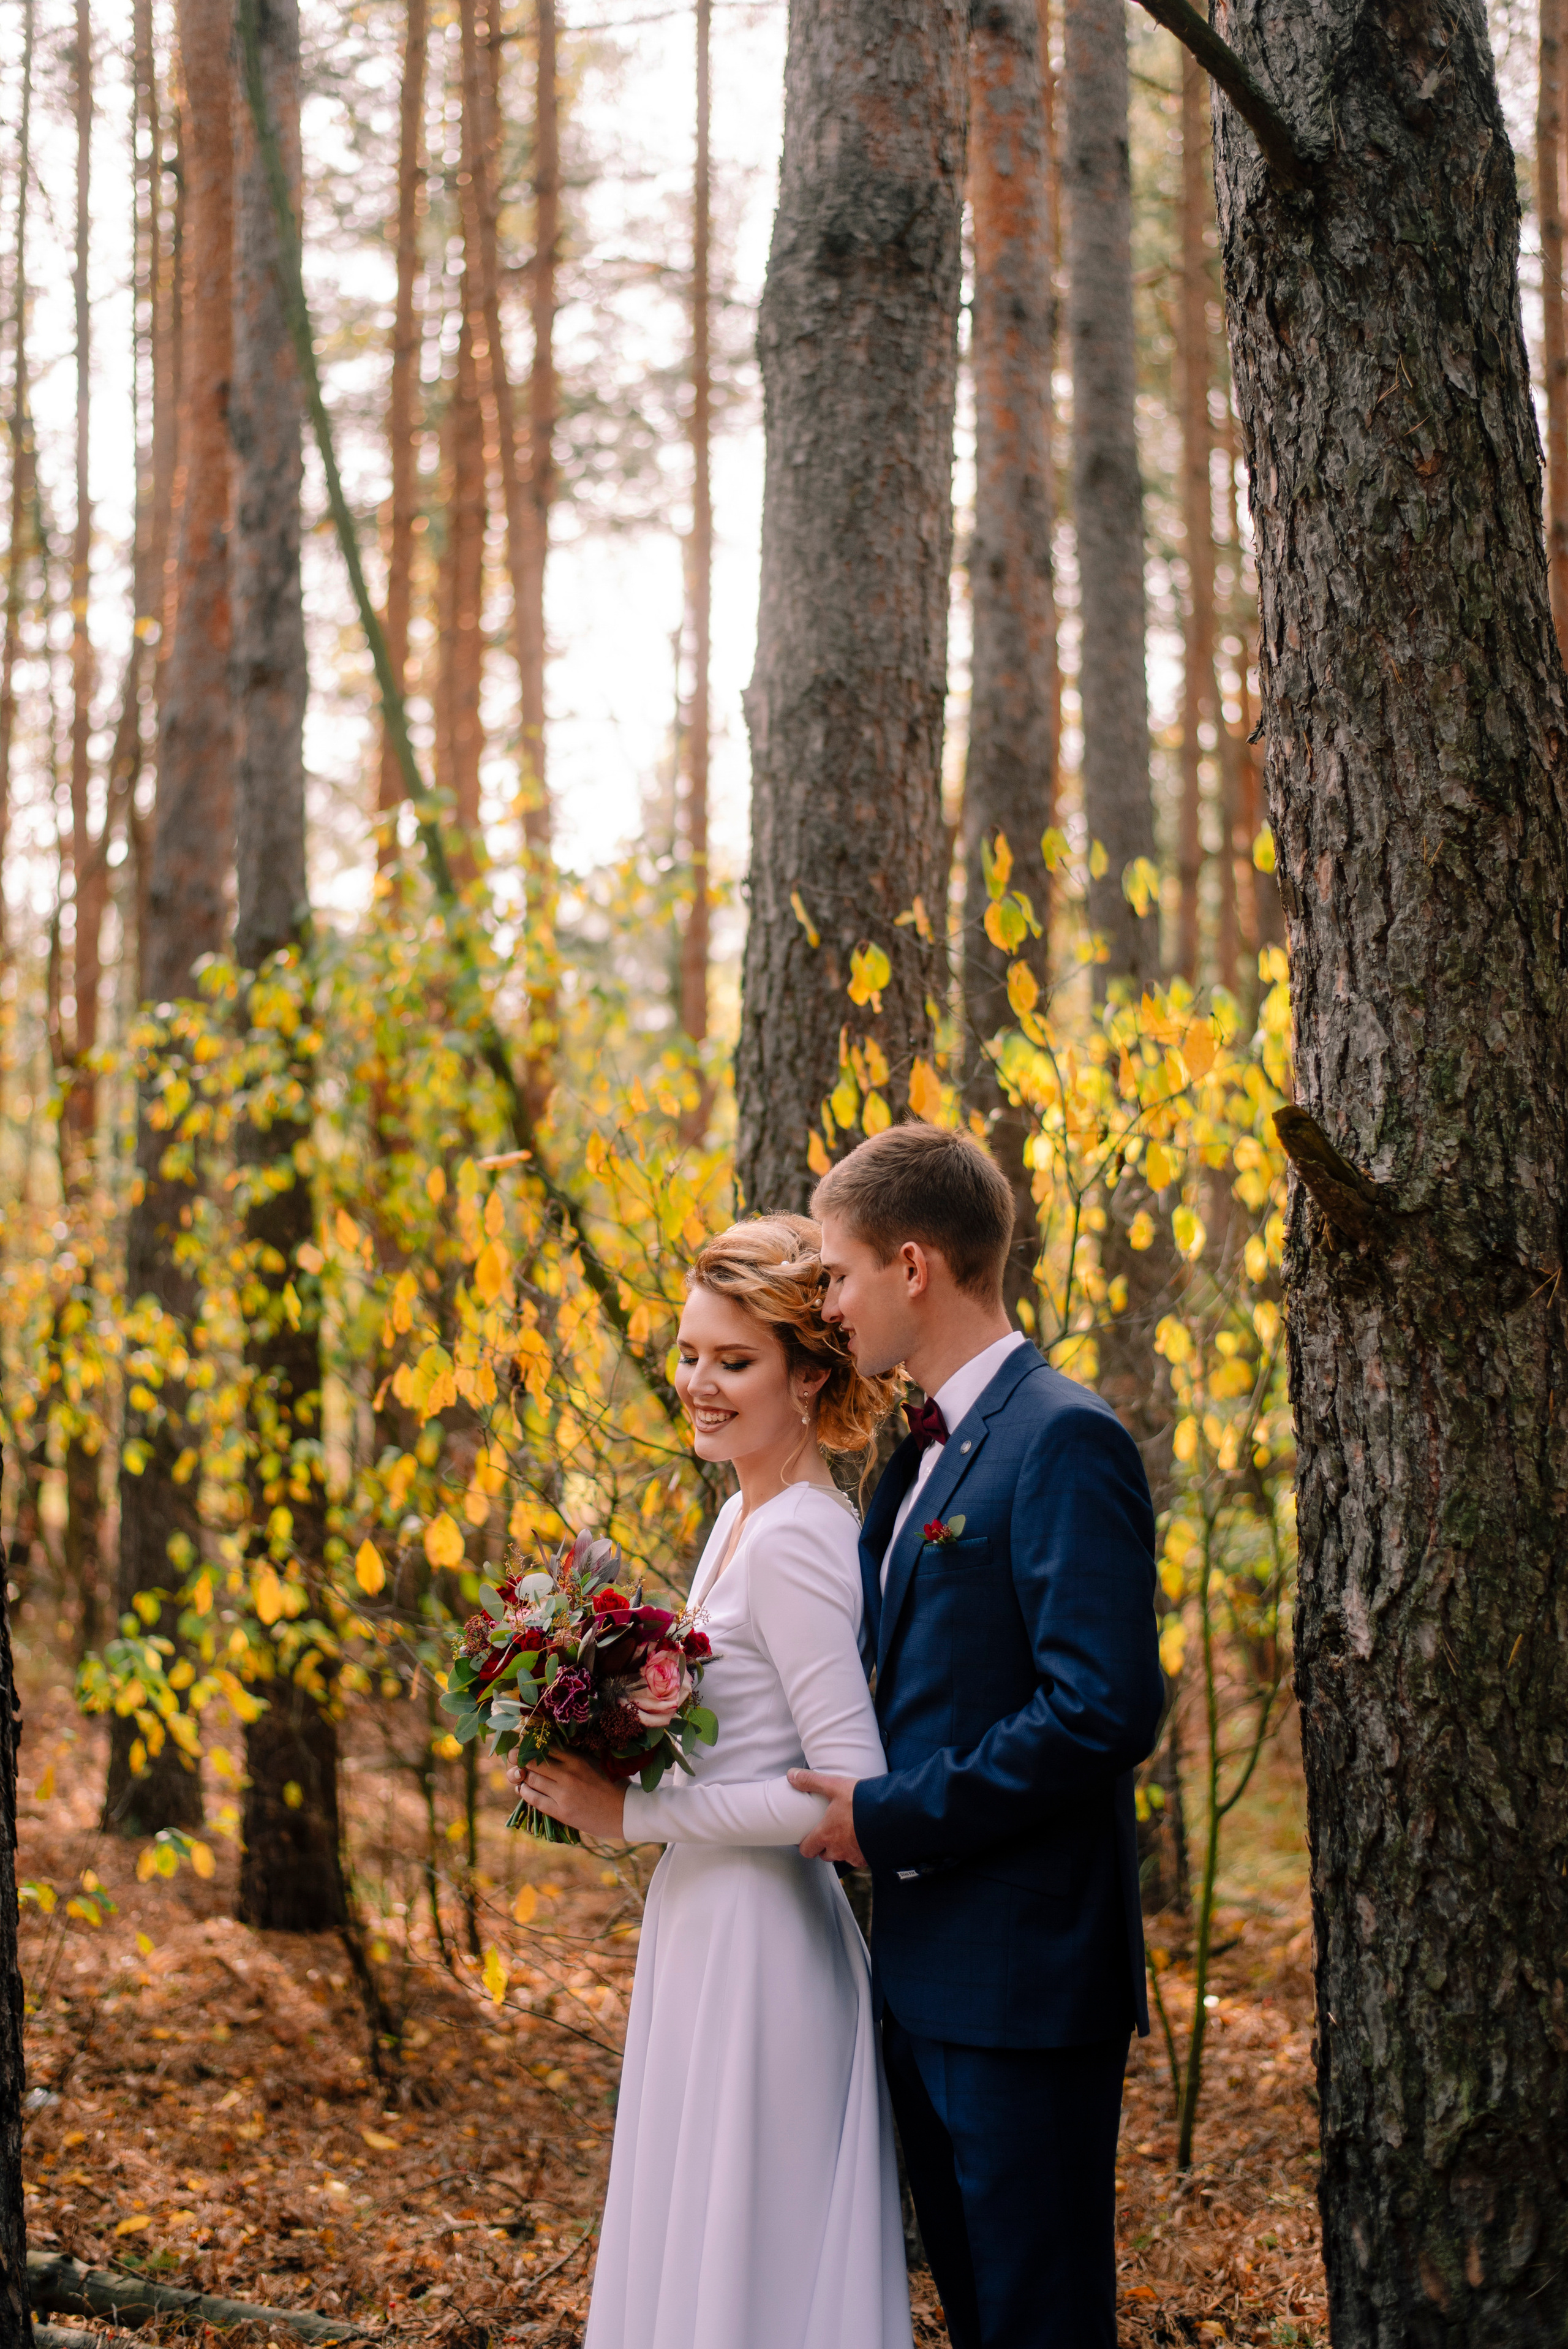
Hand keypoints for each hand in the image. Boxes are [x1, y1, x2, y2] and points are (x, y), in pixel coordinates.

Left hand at [510, 1753, 625, 1839]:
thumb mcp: (595, 1762)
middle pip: (532, 1762)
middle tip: (514, 1759)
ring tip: (520, 1775)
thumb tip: (551, 1748)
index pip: (545, 1746)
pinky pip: (534, 1799)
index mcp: (577, 1758)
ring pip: (531, 1780)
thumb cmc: (613, 1784)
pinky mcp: (561, 1812)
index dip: (529, 1744)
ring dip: (522, 1777)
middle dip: (519, 1759)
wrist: (626, 1812)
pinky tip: (524, 1789)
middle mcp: (568, 1774)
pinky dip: (525, 1792)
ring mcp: (563, 1794)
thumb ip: (575, 1756)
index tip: (523, 1745)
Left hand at [788, 1770, 864, 1865]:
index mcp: (826, 1835)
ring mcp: (855, 1856)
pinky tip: (863, 1836)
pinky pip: (859, 1858)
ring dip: (842, 1848)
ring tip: (848, 1832)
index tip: (807, 1837)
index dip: (805, 1844)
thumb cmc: (862, 1801)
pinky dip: (859, 1850)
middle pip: (825, 1854)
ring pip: (842, 1856)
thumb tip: (791, 1775)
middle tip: (830, 1830)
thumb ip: (812, 1781)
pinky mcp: (869, 1858)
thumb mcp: (835, 1786)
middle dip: (825, 1845)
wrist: (893, 1813)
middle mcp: (839, 1849)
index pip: (807, 1850)